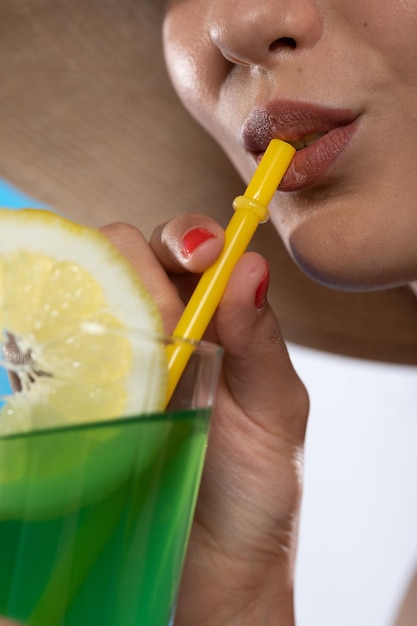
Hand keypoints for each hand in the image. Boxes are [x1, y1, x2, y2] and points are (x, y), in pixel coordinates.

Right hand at [101, 215, 308, 625]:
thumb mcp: (275, 412)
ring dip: (103, 290)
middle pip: (132, 255)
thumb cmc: (254, 489)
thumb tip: (251, 267)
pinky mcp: (85, 389)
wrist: (211, 565)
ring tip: (131, 339)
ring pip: (93, 286)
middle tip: (164, 318)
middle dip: (144, 263)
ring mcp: (120, 354)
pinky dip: (63, 330)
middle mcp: (164, 326)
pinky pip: (63, 342)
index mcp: (218, 319)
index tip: (199, 253)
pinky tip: (74, 346)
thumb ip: (262, 341)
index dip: (190, 237)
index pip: (193, 250)